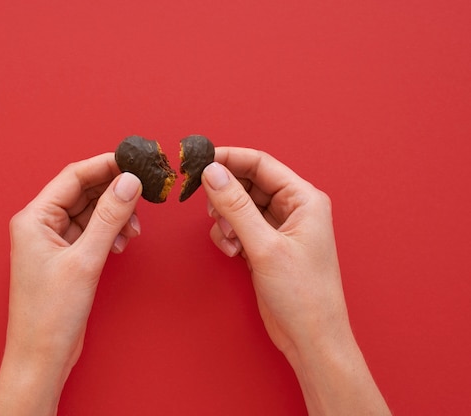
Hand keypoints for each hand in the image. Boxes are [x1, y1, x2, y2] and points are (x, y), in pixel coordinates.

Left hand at [0, 153, 141, 415]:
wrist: (41, 358)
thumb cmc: (50, 315)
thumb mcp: (85, 260)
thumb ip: (109, 217)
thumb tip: (129, 182)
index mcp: (34, 218)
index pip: (73, 176)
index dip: (105, 166)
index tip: (134, 161)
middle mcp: (40, 225)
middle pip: (82, 192)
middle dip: (113, 192)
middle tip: (143, 193)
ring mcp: (53, 242)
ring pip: (90, 212)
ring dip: (114, 215)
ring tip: (132, 230)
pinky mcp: (66, 258)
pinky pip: (91, 232)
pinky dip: (108, 233)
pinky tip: (121, 243)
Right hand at [202, 147, 389, 414]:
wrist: (310, 338)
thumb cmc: (303, 294)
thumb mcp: (264, 246)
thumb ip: (235, 206)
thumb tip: (212, 173)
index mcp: (304, 199)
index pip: (261, 164)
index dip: (229, 159)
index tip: (199, 161)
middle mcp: (293, 209)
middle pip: (248, 183)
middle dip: (225, 195)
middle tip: (207, 206)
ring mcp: (279, 228)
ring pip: (240, 206)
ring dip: (226, 219)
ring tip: (230, 240)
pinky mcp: (267, 246)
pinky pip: (240, 227)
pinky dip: (229, 236)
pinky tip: (233, 252)